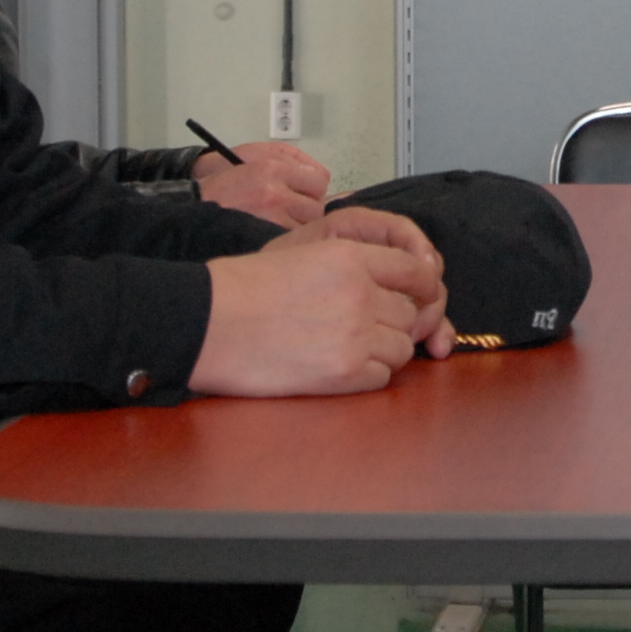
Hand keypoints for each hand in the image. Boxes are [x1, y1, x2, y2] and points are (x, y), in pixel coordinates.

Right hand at [192, 210, 452, 394]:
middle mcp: (360, 294)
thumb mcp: (303, 254)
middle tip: (365, 328)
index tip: (418, 297)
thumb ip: (350, 265)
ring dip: (383, 350)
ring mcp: (356, 335)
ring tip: (346, 347)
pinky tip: (337, 366)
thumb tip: (389, 284)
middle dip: (394, 322)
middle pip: (411, 314)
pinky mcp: (344, 373)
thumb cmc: (241, 288)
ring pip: (402, 347)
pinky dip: (368, 375)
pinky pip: (382, 377)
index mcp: (349, 257)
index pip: (415, 271)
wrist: (208, 323)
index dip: (421, 287)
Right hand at [193, 139, 330, 227]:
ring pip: (306, 228)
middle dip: (307, 209)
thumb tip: (317, 174)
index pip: (319, 180)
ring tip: (280, 222)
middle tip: (292, 209)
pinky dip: (287, 240)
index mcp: (273, 168)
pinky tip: (274, 233)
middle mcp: (274, 193)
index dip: (313, 188)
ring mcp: (269, 219)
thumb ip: (289, 159)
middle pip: (317, 207)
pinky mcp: (263, 239)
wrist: (192, 204)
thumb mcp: (254, 154)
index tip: (304, 191)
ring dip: (298, 226)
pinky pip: (290, 241)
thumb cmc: (224, 179)